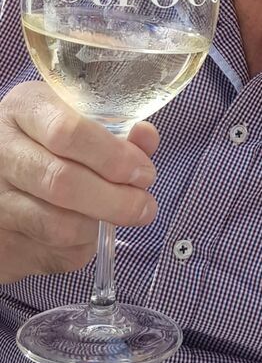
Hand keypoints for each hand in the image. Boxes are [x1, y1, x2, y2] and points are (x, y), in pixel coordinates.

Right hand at [0, 82, 157, 283]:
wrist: (5, 172)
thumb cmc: (51, 141)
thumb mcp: (79, 119)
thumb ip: (116, 130)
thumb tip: (146, 137)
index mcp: (25, 109)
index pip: (67, 133)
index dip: (112, 157)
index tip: (143, 172)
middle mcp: (1, 151)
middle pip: (62, 182)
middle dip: (115, 200)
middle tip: (145, 207)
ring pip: (56, 225)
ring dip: (99, 226)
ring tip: (119, 216)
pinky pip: (50, 253)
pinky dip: (80, 247)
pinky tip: (86, 230)